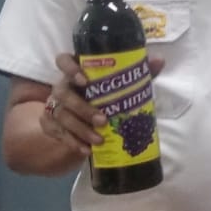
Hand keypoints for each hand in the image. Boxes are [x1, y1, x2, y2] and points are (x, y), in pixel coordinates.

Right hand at [39, 52, 164, 156]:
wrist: (86, 120)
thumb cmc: (104, 96)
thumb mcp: (120, 84)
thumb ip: (137, 72)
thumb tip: (160, 60)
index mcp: (76, 72)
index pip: (63, 60)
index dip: (69, 68)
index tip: (85, 80)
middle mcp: (62, 87)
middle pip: (63, 93)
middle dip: (82, 108)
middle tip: (102, 120)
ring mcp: (54, 106)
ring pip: (61, 116)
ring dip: (80, 129)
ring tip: (99, 140)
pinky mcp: (51, 124)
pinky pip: (58, 133)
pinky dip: (73, 143)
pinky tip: (86, 150)